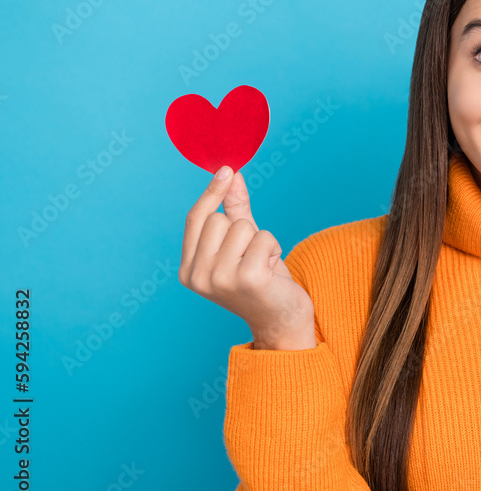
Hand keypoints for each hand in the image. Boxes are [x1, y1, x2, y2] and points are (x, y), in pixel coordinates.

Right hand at [178, 165, 316, 349]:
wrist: (282, 320)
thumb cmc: (262, 281)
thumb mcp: (243, 244)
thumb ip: (234, 210)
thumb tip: (231, 173)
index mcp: (188, 270)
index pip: (195, 219)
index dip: (211, 192)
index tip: (226, 169)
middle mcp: (198, 277)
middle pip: (220, 220)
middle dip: (244, 230)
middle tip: (253, 257)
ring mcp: (220, 280)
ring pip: (242, 227)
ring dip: (262, 241)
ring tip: (264, 265)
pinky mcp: (247, 278)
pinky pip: (263, 237)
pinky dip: (274, 248)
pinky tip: (273, 271)